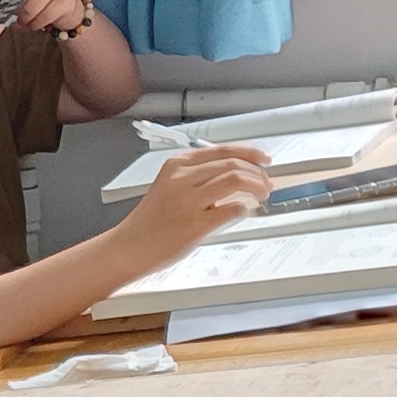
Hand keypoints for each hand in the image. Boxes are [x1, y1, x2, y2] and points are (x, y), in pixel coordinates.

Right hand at [105, 143, 271, 269]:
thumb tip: (233, 173)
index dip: (249, 152)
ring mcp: (189, 201)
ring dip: (256, 186)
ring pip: (236, 180)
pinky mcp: (195, 224)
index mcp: (176, 165)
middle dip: (257, 172)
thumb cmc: (150, 221)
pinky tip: (243, 211)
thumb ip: (197, 177)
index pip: (222, 150)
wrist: (130, 246)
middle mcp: (182, 178)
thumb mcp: (168, 186)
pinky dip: (243, 209)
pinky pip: (232, 209)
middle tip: (266, 182)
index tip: (263, 159)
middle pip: (233, 163)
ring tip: (262, 194)